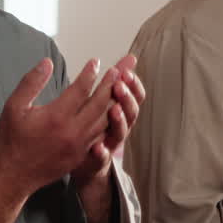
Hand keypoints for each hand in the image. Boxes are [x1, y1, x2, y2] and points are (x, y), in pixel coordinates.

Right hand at [0, 57, 109, 199]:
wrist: (14, 175)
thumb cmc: (12, 139)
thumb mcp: (14, 106)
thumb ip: (31, 82)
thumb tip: (47, 62)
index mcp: (56, 117)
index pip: (80, 89)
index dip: (90, 73)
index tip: (95, 61)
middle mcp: (72, 131)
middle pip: (99, 103)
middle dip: (109, 85)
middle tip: (117, 70)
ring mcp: (79, 145)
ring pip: (104, 120)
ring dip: (113, 102)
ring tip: (120, 88)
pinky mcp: (81, 154)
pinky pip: (101, 135)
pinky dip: (109, 122)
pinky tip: (112, 113)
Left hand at [71, 54, 145, 190]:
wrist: (87, 165)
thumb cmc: (97, 129)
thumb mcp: (107, 103)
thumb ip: (117, 82)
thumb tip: (130, 57)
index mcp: (122, 112)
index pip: (135, 96)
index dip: (134, 85)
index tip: (128, 71)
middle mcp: (120, 128)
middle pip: (131, 112)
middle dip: (126, 98)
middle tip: (119, 85)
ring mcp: (110, 145)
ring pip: (119, 133)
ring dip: (118, 122)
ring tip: (113, 109)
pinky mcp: (97, 161)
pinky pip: (101, 158)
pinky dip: (101, 153)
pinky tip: (97, 147)